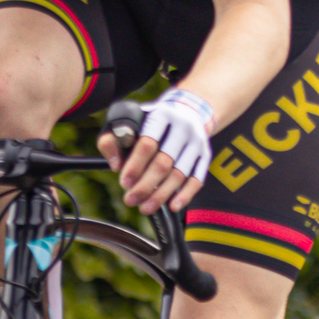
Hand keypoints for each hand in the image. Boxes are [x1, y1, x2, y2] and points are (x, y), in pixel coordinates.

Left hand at [102, 87, 213, 213]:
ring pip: (179, 174)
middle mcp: (182, 127)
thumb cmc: (154, 121)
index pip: (147, 144)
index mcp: (161, 116)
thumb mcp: (130, 120)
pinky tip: (172, 206)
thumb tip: (116, 165)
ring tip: (145, 207)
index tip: (124, 182)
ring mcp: (196, 142)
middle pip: (163, 162)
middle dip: (145, 186)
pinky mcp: (205, 155)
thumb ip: (113, 139)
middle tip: (130, 199)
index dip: (135, 166)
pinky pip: (197, 178)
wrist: (189, 110)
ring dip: (161, 195)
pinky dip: (185, 195)